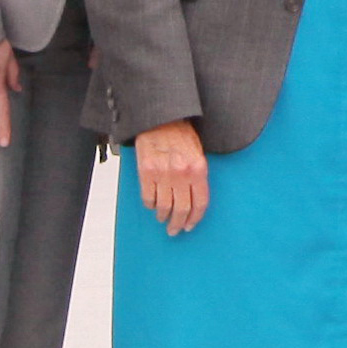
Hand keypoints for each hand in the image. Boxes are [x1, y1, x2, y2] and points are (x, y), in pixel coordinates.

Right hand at [134, 119, 207, 234]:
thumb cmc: (180, 134)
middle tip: (175, 229)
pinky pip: (148, 198)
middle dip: (178, 224)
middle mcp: (182, 173)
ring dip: (163, 216)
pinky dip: (150, 205)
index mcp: (198, 169)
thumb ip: (197, 175)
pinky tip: (152, 205)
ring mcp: (163, 173)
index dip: (195, 218)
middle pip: (181, 209)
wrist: (160, 118)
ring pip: (163, 207)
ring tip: (163, 218)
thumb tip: (194, 200)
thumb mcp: (198, 153)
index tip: (190, 225)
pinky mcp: (146, 172)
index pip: (200, 203)